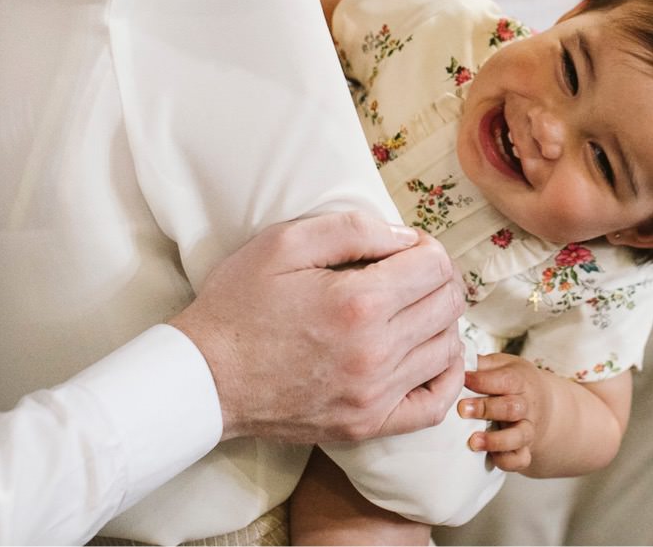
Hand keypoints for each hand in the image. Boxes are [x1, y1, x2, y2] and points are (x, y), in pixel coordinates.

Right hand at [171, 213, 465, 442]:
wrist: (204, 379)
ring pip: (446, 348)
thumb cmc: (239, 305)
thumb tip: (406, 238)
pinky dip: (444, 375)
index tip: (405, 248)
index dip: (426, 247)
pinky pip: (434, 404)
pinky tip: (431, 354)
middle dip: (437, 279)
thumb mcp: (285, 243)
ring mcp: (374, 395)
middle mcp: (376, 353)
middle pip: (447, 304)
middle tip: (409, 273)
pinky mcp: (367, 424)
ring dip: (440, 320)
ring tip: (412, 308)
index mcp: (359, 303)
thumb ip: (354, 229)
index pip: (435, 266)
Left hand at [457, 353, 546, 472]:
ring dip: (496, 440)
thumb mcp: (504, 365)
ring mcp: (527, 429)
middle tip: (462, 409)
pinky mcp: (526, 449)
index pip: (506, 380)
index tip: (462, 379)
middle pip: (512, 408)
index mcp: (521, 381)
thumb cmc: (515, 382)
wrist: (543, 404)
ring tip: (473, 441)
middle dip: (486, 409)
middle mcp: (527, 406)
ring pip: (519, 436)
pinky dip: (507, 461)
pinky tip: (489, 458)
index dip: (483, 381)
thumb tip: (457, 357)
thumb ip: (483, 365)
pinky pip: (521, 460)